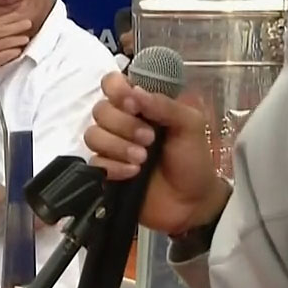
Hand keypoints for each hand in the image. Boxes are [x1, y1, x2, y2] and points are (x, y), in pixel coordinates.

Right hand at [0, 12, 32, 89]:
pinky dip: (13, 52)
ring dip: (17, 40)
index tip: (20, 15)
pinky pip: (4, 55)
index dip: (10, 18)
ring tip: (26, 38)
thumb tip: (4, 23)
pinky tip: (19, 51)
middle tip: (28, 23)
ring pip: (4, 42)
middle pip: (1, 30)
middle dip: (16, 26)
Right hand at [85, 73, 229, 234]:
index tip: (133, 105)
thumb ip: (164, 105)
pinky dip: (114, 166)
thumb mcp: (190, 125)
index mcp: (142, 105)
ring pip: (93, 134)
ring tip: (142, 159)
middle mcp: (123, 122)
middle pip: (100, 109)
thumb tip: (135, 91)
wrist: (192, 204)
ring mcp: (112, 147)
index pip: (112, 84)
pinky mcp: (106, 171)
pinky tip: (133, 173)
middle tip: (150, 139)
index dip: (116, 90)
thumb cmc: (193, 160)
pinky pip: (95, 161)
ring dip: (118, 146)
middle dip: (124, 124)